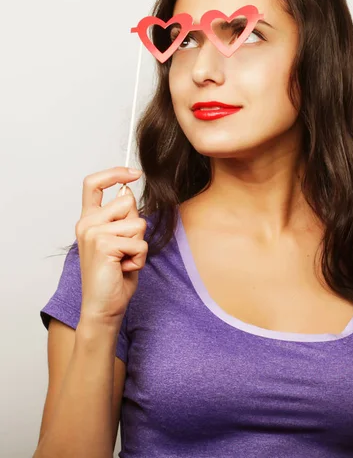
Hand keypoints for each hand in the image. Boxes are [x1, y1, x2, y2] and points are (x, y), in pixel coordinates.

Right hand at [77, 166, 147, 326]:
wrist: (104, 306)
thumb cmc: (115, 275)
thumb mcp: (121, 239)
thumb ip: (123, 217)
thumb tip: (127, 191)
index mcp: (89, 219)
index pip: (93, 184)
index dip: (114, 173)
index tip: (134, 172)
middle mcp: (86, 223)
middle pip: (127, 202)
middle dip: (136, 226)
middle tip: (125, 249)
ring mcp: (93, 233)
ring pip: (138, 223)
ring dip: (139, 245)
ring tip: (124, 260)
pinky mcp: (103, 244)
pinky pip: (139, 242)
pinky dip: (139, 258)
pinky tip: (124, 268)